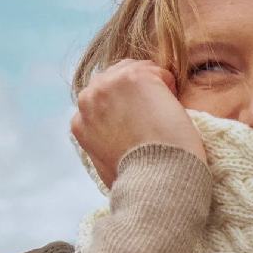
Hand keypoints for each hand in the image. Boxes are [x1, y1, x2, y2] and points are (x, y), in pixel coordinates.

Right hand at [71, 59, 205, 188]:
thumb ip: (102, 147)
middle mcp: (89, 100)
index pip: (101, 99)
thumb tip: (112, 146)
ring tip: (164, 116)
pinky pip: (159, 71)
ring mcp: (110, 85)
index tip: (141, 126)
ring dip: (153, 87)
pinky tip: (172, 110)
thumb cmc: (140, 183)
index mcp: (80, 123)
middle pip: (114, 78)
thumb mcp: (107, 169)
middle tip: (155, 119)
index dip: (125, 108)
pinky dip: (170, 88)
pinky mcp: (135, 77)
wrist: (157, 182)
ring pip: (135, 70)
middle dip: (136, 93)